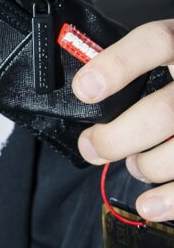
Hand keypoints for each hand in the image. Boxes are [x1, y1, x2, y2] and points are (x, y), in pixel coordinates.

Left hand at [73, 21, 173, 220]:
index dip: (117, 65)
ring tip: (135, 164)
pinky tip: (149, 204)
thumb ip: (130, 68)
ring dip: (145, 166)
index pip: (155, 43)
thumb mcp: (162, 58)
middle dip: (117, 137)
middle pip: (162, 111)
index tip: (84, 89)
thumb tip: (83, 94)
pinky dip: (169, 199)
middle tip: (92, 146)